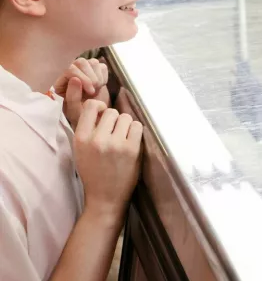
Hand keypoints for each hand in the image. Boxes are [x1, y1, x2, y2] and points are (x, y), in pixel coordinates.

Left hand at [55, 57, 109, 129]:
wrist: (90, 116)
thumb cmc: (79, 115)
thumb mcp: (73, 110)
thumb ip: (72, 96)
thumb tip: (75, 79)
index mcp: (60, 81)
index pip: (70, 69)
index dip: (83, 78)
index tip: (91, 92)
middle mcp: (70, 72)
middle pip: (81, 62)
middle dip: (92, 77)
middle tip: (94, 91)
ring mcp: (83, 70)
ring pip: (93, 62)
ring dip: (98, 77)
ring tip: (96, 90)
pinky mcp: (94, 71)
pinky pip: (102, 66)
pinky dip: (104, 76)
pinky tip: (100, 86)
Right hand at [73, 100, 142, 219]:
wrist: (105, 197)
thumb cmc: (93, 172)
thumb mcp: (81, 150)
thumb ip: (88, 130)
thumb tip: (101, 107)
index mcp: (81, 138)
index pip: (91, 106)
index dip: (100, 107)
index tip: (103, 115)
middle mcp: (97, 139)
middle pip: (112, 112)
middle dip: (114, 120)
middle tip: (114, 133)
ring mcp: (115, 144)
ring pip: (126, 117)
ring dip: (126, 126)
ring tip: (122, 138)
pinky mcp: (131, 149)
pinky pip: (138, 126)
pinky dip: (136, 132)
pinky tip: (131, 141)